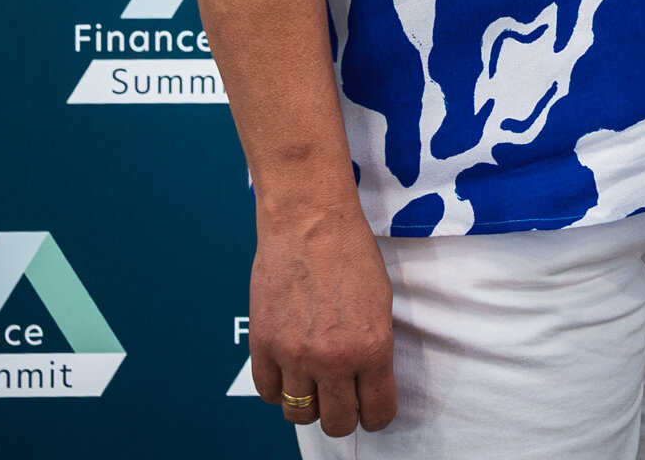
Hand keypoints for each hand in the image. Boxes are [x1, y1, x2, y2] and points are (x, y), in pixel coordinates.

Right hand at [246, 198, 395, 436]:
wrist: (310, 222)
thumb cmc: (351, 253)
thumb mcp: (382, 304)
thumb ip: (373, 348)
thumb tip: (365, 381)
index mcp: (371, 348)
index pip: (376, 411)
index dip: (376, 416)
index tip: (372, 412)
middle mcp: (333, 359)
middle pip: (336, 423)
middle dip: (343, 418)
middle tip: (342, 402)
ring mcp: (293, 355)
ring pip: (299, 414)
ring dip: (308, 406)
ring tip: (314, 387)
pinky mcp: (263, 345)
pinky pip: (268, 392)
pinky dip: (278, 390)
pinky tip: (288, 373)